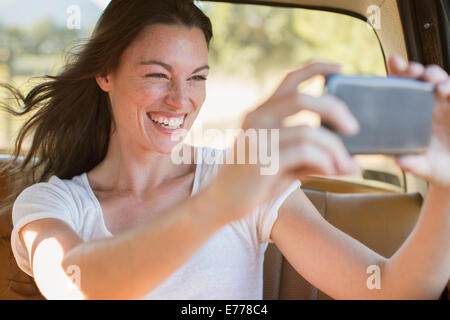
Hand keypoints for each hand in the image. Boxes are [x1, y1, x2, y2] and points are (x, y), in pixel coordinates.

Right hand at [204, 62, 360, 223]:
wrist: (221, 202)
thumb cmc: (254, 182)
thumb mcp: (286, 164)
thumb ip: (315, 157)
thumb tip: (353, 164)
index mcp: (261, 113)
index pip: (290, 81)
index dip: (316, 69)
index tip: (340, 68)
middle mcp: (257, 119)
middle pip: (302, 98)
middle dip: (335, 110)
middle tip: (353, 128)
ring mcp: (257, 138)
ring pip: (308, 131)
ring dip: (334, 149)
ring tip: (345, 164)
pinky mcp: (262, 160)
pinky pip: (305, 152)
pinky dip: (325, 161)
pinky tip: (330, 170)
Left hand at [388, 56, 449, 188]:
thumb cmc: (439, 168)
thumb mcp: (425, 168)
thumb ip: (412, 163)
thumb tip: (399, 160)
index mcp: (414, 113)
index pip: (404, 88)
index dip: (399, 72)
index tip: (394, 62)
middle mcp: (432, 105)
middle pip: (424, 79)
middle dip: (418, 71)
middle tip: (413, 71)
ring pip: (445, 82)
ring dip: (439, 79)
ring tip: (437, 87)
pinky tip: (447, 90)